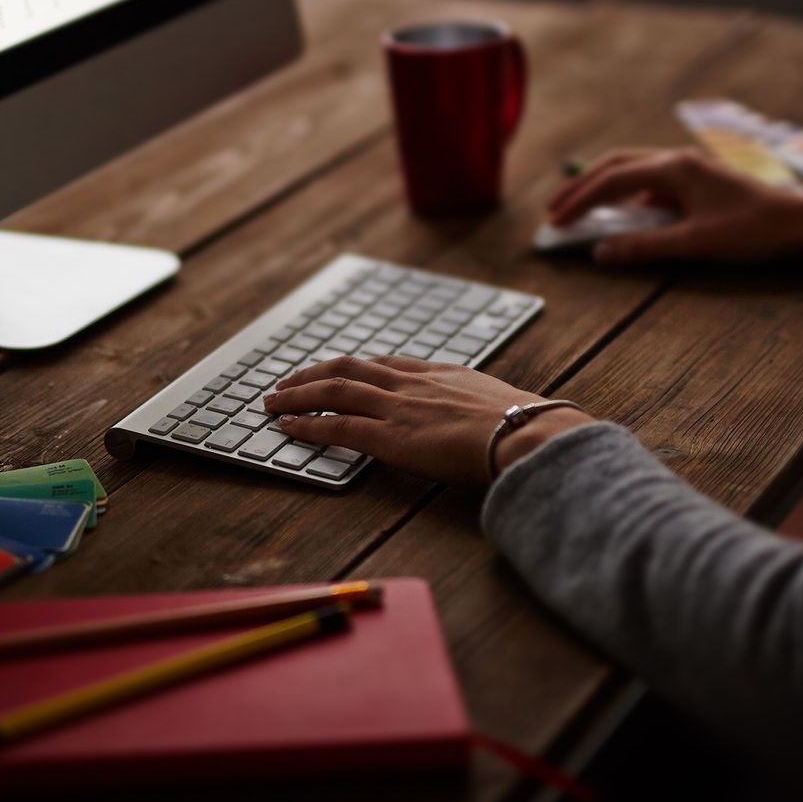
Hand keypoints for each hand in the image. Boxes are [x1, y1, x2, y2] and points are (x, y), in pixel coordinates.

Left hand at [262, 355, 593, 487]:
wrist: (529, 434)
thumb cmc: (526, 427)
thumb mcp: (498, 403)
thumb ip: (478, 407)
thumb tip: (487, 419)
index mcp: (439, 373)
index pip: (384, 364)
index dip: (352, 368)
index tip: (333, 370)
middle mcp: (412, 384)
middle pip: (348, 369)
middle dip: (312, 374)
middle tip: (286, 383)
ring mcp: (398, 408)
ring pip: (333, 391)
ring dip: (298, 396)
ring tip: (274, 402)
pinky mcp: (390, 437)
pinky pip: (337, 427)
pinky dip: (307, 426)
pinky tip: (288, 428)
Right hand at [549, 147, 802, 265]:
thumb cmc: (754, 230)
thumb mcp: (697, 243)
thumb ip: (646, 246)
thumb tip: (601, 252)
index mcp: (675, 168)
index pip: (612, 180)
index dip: (579, 201)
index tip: (555, 221)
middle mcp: (677, 160)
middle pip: (616, 165)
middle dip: (581, 187)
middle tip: (555, 210)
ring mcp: (688, 169)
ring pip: (632, 169)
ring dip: (602, 187)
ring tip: (579, 209)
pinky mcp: (696, 181)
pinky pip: (649, 181)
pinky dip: (626, 195)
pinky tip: (621, 216)